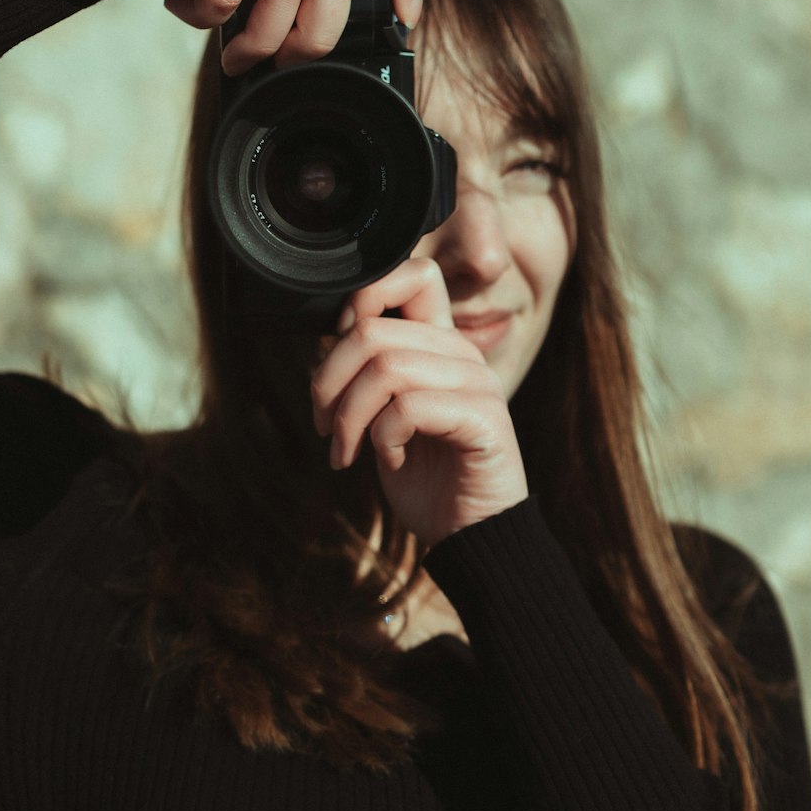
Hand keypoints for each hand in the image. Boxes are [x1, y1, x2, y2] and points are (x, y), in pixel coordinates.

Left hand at [310, 259, 529, 548]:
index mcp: (440, 343)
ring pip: (385, 369)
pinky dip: (383, 438)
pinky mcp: (484, 418)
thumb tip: (328, 336)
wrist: (469, 535)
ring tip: (347, 452)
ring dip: (350, 417)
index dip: (365, 297)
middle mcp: (462, 353)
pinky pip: (409, 407)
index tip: (338, 350)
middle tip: (325, 426)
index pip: (415, 275)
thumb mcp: (382, 417)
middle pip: (373, 331)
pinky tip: (390, 460)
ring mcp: (477, 383)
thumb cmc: (425, 477)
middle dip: (329, 382)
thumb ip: (367, 372)